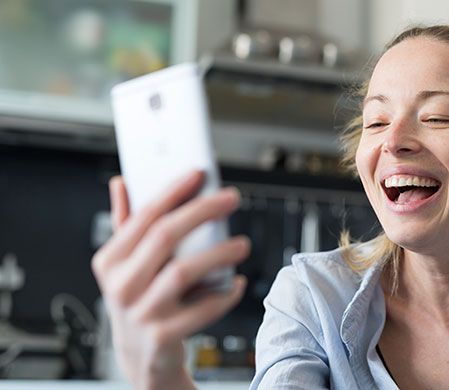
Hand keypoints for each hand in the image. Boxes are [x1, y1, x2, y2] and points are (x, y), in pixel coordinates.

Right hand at [92, 171, 248, 389]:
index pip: (143, 217)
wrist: (142, 355)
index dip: (173, 192)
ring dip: (218, 253)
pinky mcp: (163, 336)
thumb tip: (122, 182)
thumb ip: (125, 223)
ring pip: (183, 271)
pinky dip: (223, 295)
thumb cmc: (139, 299)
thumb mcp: (125, 264)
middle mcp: (120, 286)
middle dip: (202, 211)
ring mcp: (141, 312)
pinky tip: (236, 283)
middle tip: (231, 198)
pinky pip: (202, 309)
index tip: (199, 173)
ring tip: (242, 244)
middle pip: (164, 236)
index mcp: (109, 261)